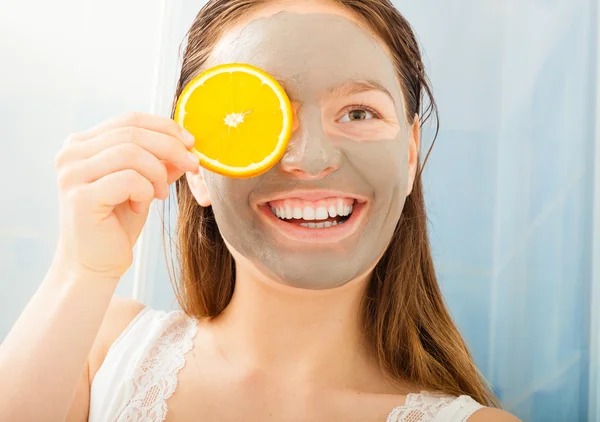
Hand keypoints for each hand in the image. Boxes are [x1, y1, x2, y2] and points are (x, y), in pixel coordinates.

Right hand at [53, 112, 198, 278]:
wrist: (96, 264)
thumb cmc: (118, 223)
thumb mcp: (144, 184)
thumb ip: (158, 162)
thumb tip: (186, 144)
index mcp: (83, 144)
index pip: (130, 119)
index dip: (165, 127)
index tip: (191, 143)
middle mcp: (71, 154)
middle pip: (132, 132)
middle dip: (171, 147)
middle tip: (192, 166)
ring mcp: (72, 174)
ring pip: (131, 152)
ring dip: (157, 172)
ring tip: (160, 194)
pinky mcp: (81, 197)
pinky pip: (128, 179)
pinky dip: (145, 191)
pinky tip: (141, 206)